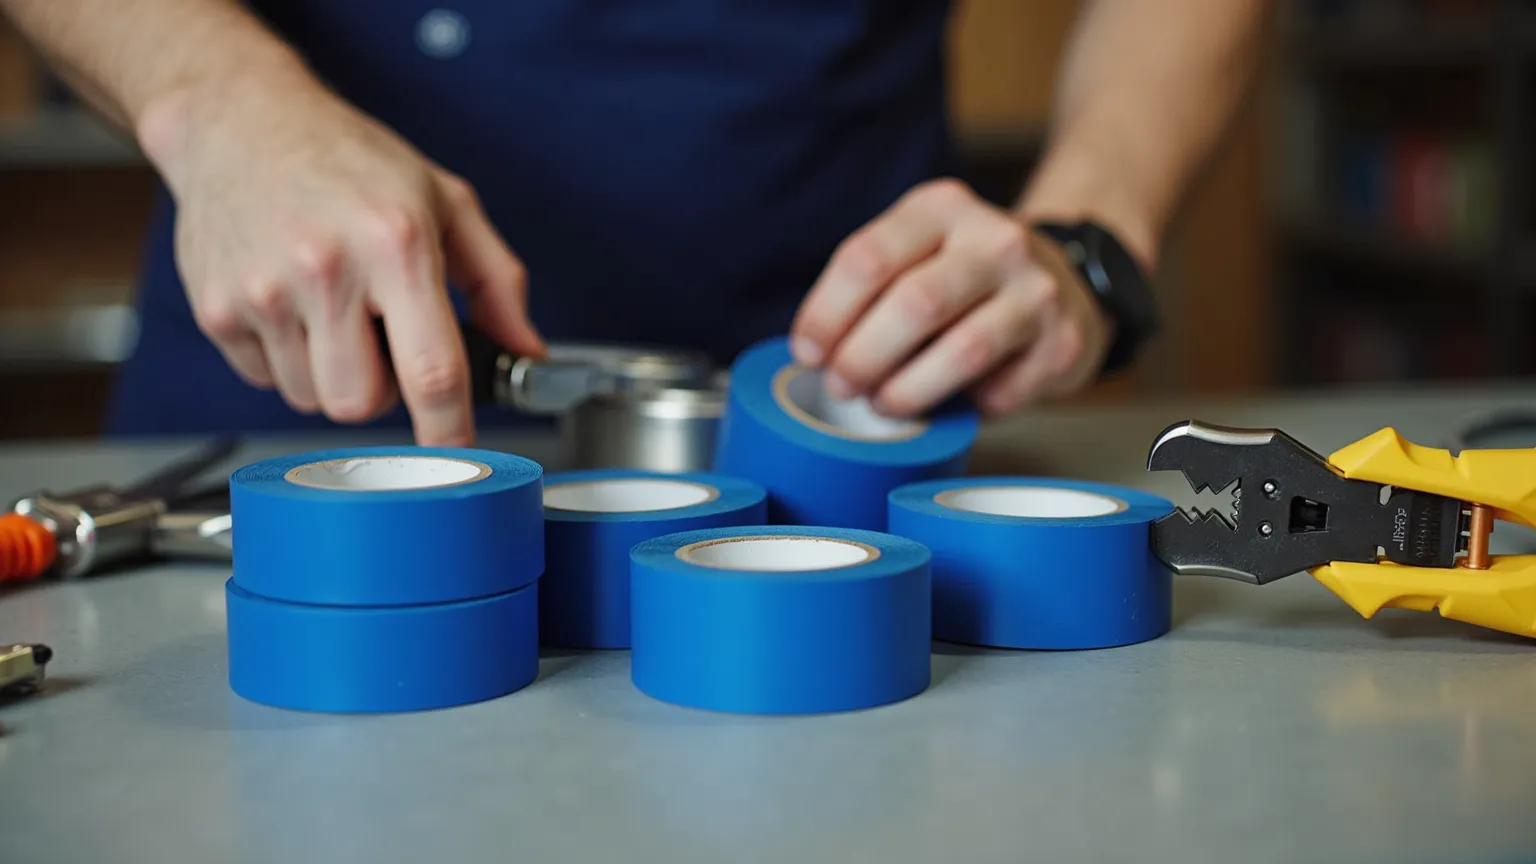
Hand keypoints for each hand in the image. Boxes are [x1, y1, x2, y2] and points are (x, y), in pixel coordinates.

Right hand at [139, 76, 543, 445]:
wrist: (241, 121)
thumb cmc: (350, 161)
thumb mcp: (446, 202)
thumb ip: (498, 282)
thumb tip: (526, 351)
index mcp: (395, 244)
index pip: (431, 371)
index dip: (449, 429)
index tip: (457, 453)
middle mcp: (325, 269)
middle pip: (361, 404)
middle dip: (382, 391)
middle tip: (382, 342)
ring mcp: (262, 292)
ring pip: (312, 400)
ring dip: (332, 376)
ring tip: (334, 314)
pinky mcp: (216, 309)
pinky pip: (266, 382)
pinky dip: (287, 360)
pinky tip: (293, 307)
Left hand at [789, 178, 1113, 418]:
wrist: (1066, 282)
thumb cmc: (966, 278)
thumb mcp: (919, 251)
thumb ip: (872, 284)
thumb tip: (815, 351)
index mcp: (942, 208)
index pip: (868, 259)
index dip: (826, 314)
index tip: (808, 353)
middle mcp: (995, 240)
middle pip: (914, 304)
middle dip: (863, 357)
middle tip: (842, 387)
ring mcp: (1036, 291)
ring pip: (962, 350)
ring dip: (909, 390)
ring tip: (883, 405)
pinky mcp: (1062, 343)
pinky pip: (1002, 392)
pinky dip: (968, 408)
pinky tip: (954, 405)